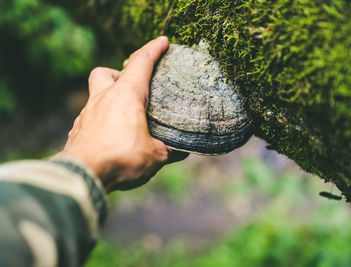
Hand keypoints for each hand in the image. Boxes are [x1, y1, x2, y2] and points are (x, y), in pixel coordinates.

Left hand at [53, 37, 187, 191]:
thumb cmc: (122, 158)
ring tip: (124, 118)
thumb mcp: (155, 155)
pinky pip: (90, 118)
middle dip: (117, 74)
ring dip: (109, 101)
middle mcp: (103, 99)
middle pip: (104, 73)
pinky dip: (101, 122)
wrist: (83, 174)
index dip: (153, 49)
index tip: (162, 42)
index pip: (141, 62)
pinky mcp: (78, 130)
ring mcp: (87, 114)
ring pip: (95, 96)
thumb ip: (169, 150)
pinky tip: (110, 139)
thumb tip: (182, 151)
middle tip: (130, 88)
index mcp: (126, 95)